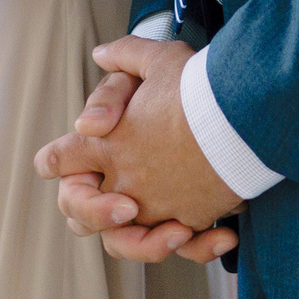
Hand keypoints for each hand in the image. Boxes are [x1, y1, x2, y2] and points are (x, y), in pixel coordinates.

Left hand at [37, 38, 239, 263]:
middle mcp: (124, 180)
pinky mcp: (189, 218)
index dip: (55, 160)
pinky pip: (179, 243)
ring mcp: (155, 204)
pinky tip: (213, 234)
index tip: (55, 162)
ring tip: (163, 226)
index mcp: (107, 144)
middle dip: (88, 207)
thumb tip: (101, 54)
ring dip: (136, 236)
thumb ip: (127, 54)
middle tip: (111, 201)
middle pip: (81, 210)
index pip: (60, 159)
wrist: (243, 115)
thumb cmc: (200, 85)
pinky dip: (191, 244)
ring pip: (125, 238)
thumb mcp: (160, 58)